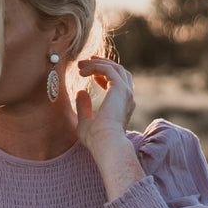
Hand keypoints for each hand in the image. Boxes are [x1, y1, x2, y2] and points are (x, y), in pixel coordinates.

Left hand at [75, 57, 143, 200]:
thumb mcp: (85, 123)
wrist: (106, 143)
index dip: (103, 75)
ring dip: (97, 63)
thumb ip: (84, 107)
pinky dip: (95, 67)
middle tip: (83, 63)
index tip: (88, 73)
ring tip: (80, 65)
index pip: (118, 83)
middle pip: (119, 72)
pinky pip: (108, 69)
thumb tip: (81, 91)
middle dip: (101, 64)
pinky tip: (81, 73)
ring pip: (115, 67)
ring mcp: (126, 92)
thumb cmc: (96, 140)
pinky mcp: (119, 88)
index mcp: (123, 106)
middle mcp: (127, 97)